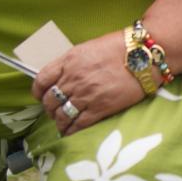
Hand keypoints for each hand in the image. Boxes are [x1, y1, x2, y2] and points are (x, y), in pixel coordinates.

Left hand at [32, 31, 147, 136]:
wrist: (143, 55)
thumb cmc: (119, 48)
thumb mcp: (88, 49)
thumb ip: (72, 64)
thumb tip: (62, 77)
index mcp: (69, 60)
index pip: (41, 79)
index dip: (38, 91)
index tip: (41, 95)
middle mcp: (73, 78)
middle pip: (49, 100)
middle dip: (49, 108)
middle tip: (55, 111)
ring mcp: (85, 95)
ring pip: (61, 116)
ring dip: (59, 122)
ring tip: (62, 123)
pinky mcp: (99, 109)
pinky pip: (77, 126)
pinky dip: (71, 131)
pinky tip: (71, 132)